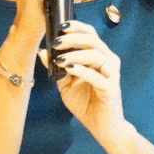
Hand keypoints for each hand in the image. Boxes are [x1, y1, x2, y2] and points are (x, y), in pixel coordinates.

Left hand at [45, 20, 128, 148]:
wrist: (102, 127)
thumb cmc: (86, 103)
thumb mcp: (66, 84)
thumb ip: (57, 68)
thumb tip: (42, 52)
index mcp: (99, 57)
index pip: (90, 35)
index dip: (77, 28)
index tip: (60, 26)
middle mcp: (108, 61)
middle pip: (94, 41)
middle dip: (74, 39)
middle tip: (57, 42)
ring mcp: (112, 74)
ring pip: (97, 55)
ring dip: (77, 54)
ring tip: (60, 58)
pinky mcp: (111, 88)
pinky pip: (97, 76)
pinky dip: (82, 70)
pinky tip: (69, 68)